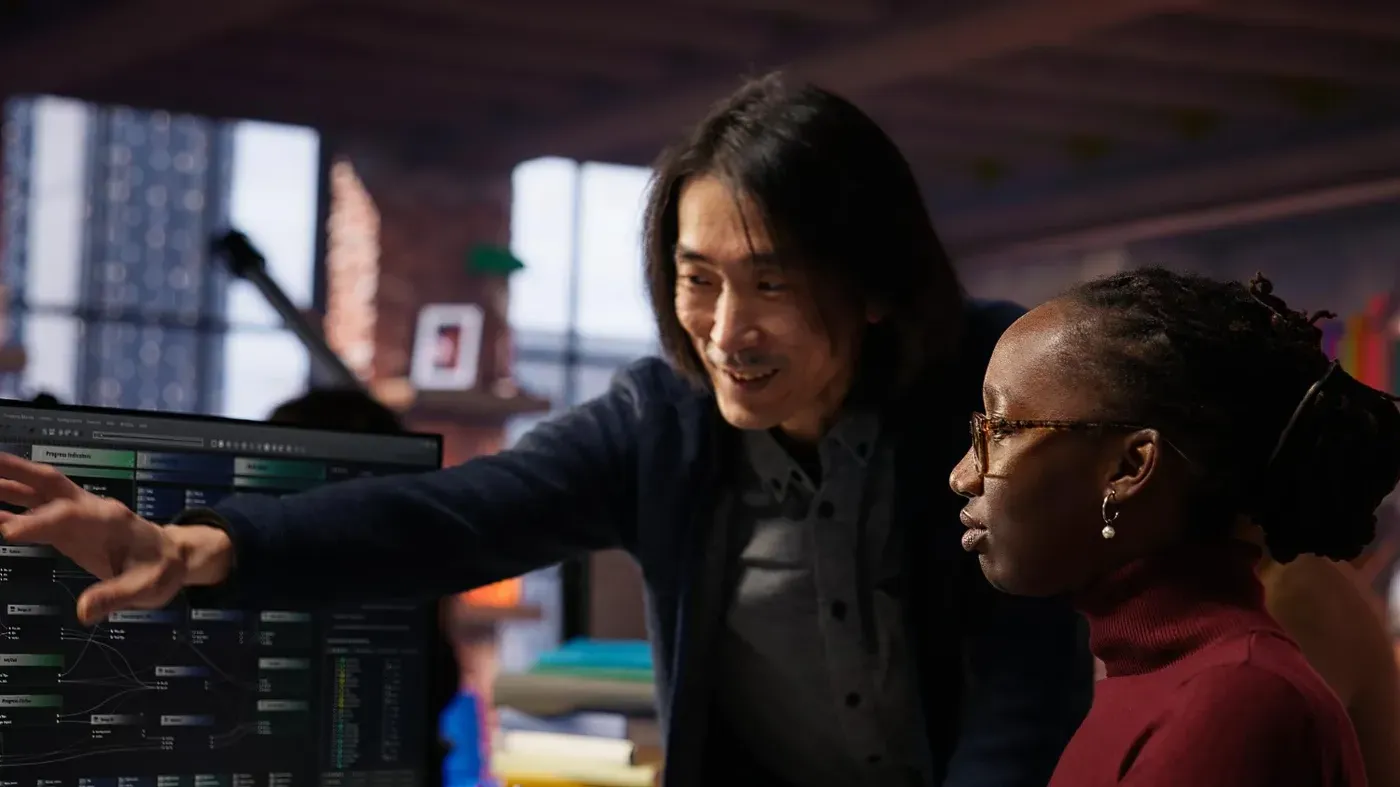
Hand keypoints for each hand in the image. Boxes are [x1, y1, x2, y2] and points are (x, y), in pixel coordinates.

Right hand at [0, 452, 185, 624]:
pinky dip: (10, 510)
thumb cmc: (161, 569)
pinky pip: (35, 514)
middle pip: (51, 484)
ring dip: (8, 483)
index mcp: (111, 520)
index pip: (70, 515)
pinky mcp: (68, 528)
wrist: (171, 556)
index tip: (8, 531)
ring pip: (40, 493)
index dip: (39, 522)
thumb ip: (116, 596)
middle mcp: (91, 510)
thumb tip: (85, 611)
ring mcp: (78, 516)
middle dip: (18, 472)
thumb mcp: (148, 587)